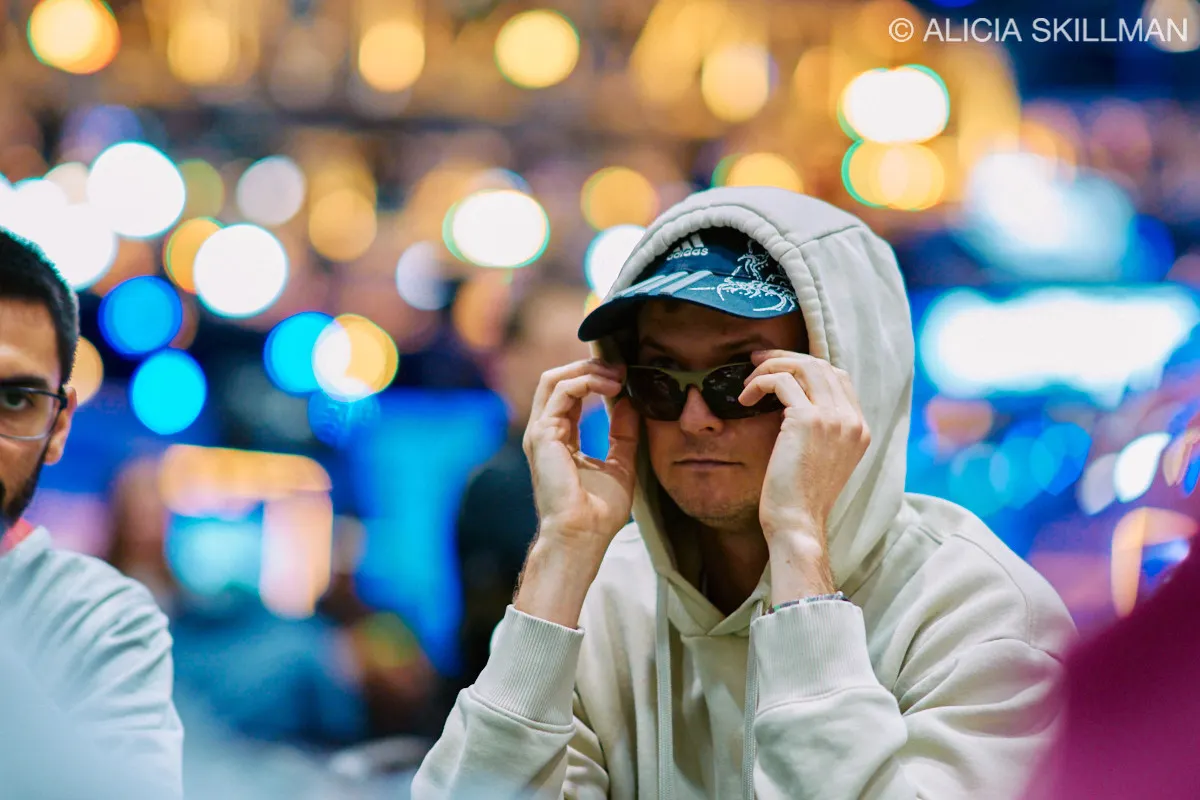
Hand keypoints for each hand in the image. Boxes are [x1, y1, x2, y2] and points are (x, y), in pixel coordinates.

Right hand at [517, 359, 639, 626]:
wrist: (583, 537)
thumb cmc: (598, 512)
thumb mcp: (621, 464)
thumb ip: (624, 434)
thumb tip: (631, 403)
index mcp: (560, 438)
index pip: (571, 394)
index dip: (596, 378)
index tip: (625, 375)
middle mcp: (546, 432)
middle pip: (558, 379)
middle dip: (590, 367)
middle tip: (621, 367)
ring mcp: (541, 432)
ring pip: (555, 379)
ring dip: (588, 370)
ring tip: (617, 375)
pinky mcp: (543, 435)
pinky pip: (561, 392)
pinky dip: (586, 382)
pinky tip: (612, 387)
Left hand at [740, 350, 869, 596]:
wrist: (797, 524)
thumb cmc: (797, 498)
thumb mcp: (818, 459)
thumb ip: (818, 430)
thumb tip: (790, 402)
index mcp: (859, 429)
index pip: (838, 377)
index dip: (806, 365)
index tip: (778, 367)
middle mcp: (852, 420)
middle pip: (822, 365)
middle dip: (786, 357)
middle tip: (756, 360)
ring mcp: (834, 418)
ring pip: (804, 366)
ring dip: (771, 366)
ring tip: (747, 380)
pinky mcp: (809, 421)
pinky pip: (781, 381)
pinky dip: (759, 383)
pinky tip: (744, 400)